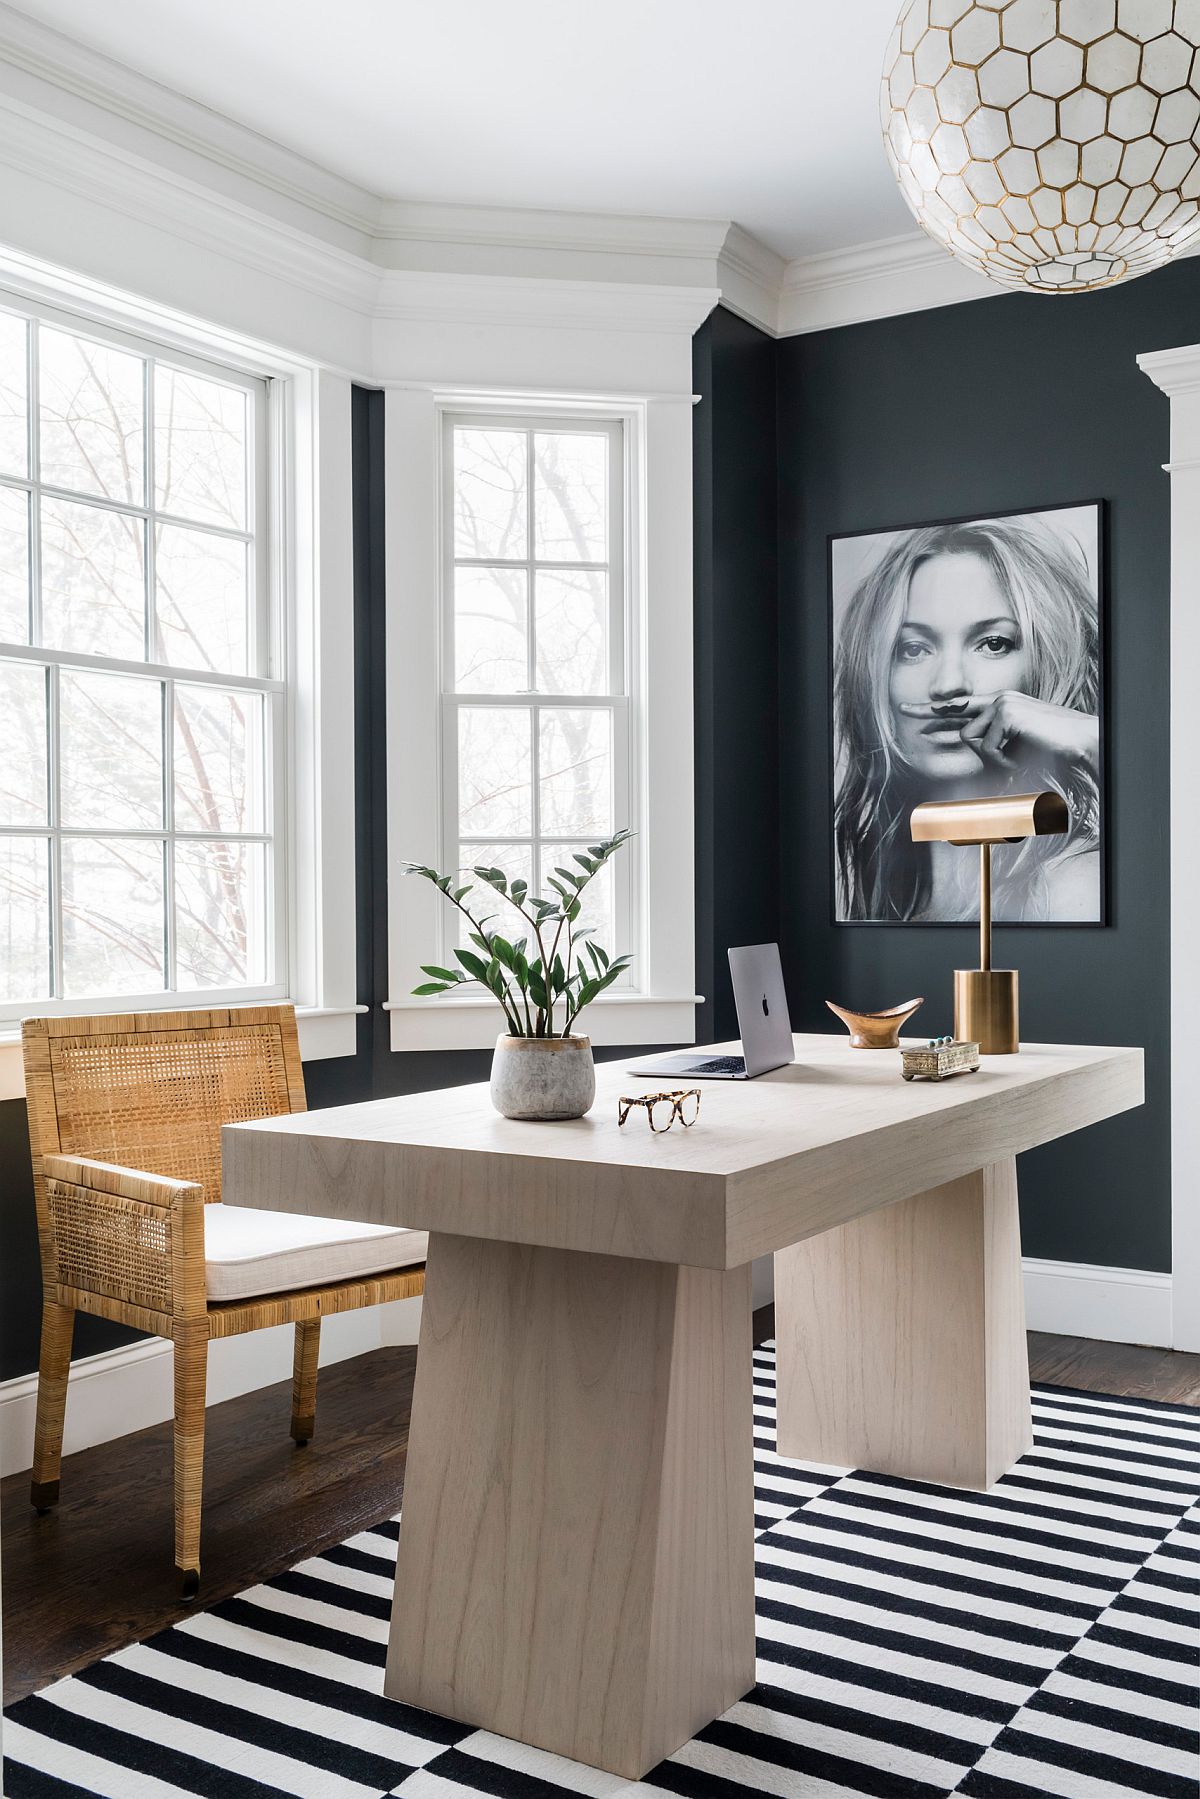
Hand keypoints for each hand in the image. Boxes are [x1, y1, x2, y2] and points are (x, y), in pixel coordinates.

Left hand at [897, 693, 1098, 775]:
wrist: (1079, 744)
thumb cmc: (1050, 750)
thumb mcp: (1014, 747)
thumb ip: (989, 744)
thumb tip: (963, 745)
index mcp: (1000, 704)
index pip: (961, 707)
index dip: (932, 710)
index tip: (907, 710)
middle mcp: (999, 699)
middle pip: (962, 730)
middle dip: (937, 728)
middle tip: (902, 709)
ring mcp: (1002, 703)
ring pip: (974, 741)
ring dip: (995, 759)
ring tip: (1020, 756)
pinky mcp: (1006, 712)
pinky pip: (988, 748)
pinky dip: (1004, 760)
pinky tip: (1023, 753)